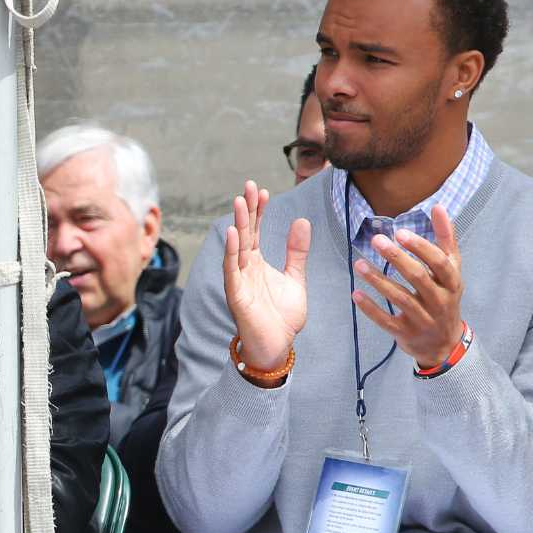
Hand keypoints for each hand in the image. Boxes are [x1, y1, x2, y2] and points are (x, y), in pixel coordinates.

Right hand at [222, 182, 310, 367]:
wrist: (277, 346)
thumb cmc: (282, 316)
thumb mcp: (295, 278)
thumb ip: (297, 252)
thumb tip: (301, 221)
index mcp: (257, 263)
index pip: (255, 231)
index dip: (259, 211)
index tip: (263, 191)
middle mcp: (245, 268)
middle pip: (245, 233)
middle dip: (247, 210)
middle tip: (249, 186)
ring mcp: (239, 280)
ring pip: (236, 247)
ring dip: (238, 224)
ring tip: (240, 202)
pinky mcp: (236, 294)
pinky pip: (232, 269)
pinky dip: (231, 251)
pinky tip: (233, 234)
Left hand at [353, 204, 465, 367]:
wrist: (444, 343)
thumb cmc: (445, 296)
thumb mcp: (451, 270)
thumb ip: (445, 239)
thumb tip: (438, 207)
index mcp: (452, 282)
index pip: (439, 263)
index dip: (421, 248)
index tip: (400, 232)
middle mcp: (440, 301)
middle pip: (418, 278)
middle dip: (397, 258)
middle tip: (376, 240)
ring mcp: (423, 319)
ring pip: (400, 298)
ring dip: (378, 280)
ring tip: (358, 264)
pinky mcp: (405, 334)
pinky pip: (386, 321)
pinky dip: (370, 308)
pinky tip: (355, 294)